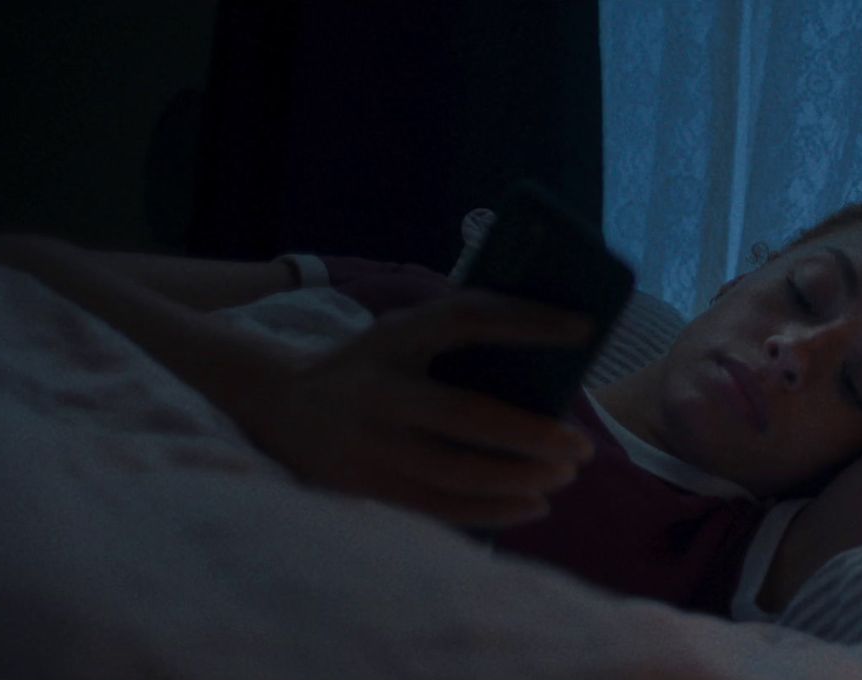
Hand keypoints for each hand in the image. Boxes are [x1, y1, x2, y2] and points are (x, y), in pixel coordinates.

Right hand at [239, 290, 596, 527]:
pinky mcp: (366, 486)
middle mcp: (380, 390)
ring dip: (520, 479)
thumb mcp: (402, 334)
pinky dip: (492, 512)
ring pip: (457, 473)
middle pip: (469, 416)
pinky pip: (439, 508)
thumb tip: (550, 349)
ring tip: (563, 477)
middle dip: (533, 435)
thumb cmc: (369, 364)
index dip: (527, 322)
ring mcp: (370, 444)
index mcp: (395, 337)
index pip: (467, 318)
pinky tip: (532, 506)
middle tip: (582, 448)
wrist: (278, 405)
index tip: (583, 330)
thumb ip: (457, 337)